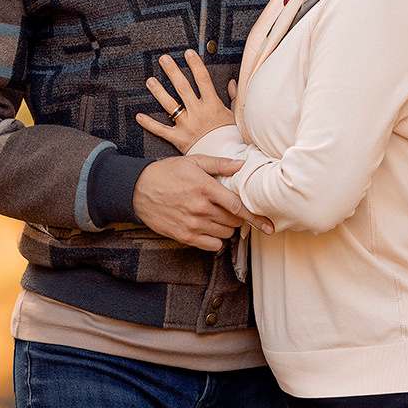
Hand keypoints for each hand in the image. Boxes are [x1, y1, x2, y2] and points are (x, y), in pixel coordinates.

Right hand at [131, 155, 272, 249]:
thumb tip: (242, 165)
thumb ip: (220, 164)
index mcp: (205, 188)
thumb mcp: (193, 161)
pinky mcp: (184, 236)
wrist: (138, 189)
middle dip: (236, 217)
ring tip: (215, 216)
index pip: (237, 207)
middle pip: (234, 222)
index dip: (256, 217)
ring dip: (226, 228)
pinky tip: (208, 228)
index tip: (269, 226)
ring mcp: (192, 224)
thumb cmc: (168, 172)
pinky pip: (212, 246)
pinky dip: (215, 239)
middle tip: (227, 208)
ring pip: (225, 235)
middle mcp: (200, 208)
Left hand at [135, 50, 235, 151]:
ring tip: (149, 80)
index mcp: (213, 105)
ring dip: (158, 92)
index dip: (195, 65)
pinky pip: (161, 130)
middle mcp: (198, 113)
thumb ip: (232, 98)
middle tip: (163, 59)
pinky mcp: (178, 139)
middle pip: (183, 88)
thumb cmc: (231, 136)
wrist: (226, 158)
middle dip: (172, 72)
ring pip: (170, 105)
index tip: (188, 52)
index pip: (203, 80)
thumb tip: (232, 82)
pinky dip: (149, 124)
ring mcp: (187, 126)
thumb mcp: (235, 115)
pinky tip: (138, 116)